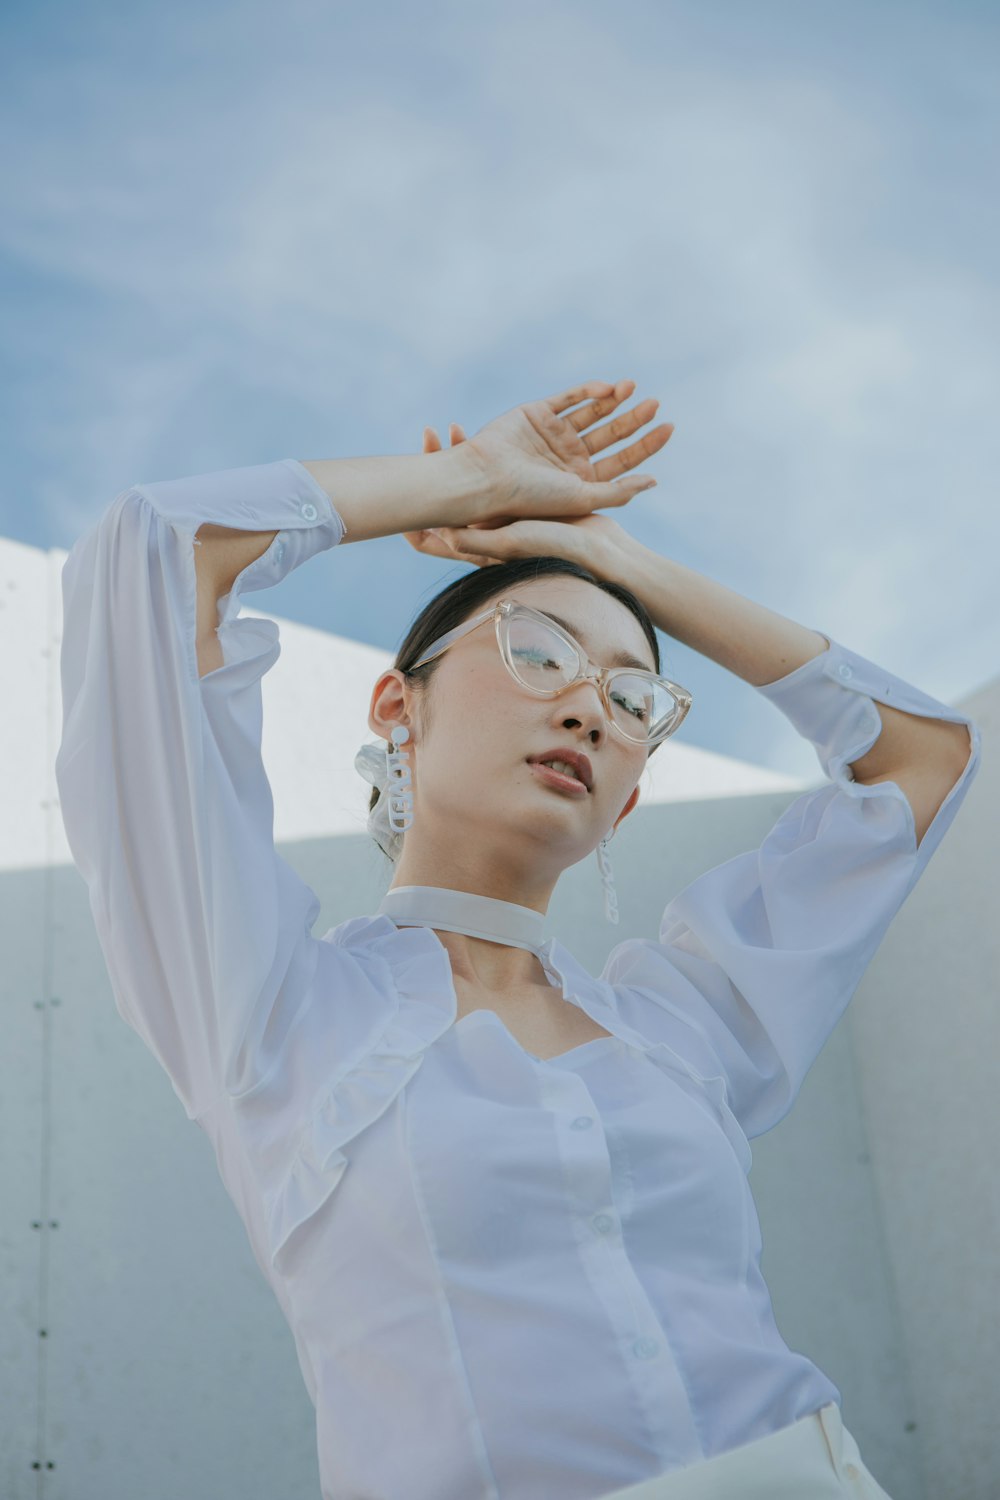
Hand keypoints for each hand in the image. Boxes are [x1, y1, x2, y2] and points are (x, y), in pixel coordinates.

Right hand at [403, 378, 671, 571]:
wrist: (486, 480)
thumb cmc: (531, 499)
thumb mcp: (582, 499)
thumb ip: (619, 492)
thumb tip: (654, 481)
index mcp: (582, 481)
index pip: (622, 460)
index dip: (647, 445)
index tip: (669, 427)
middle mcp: (569, 458)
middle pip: (611, 434)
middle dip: (634, 419)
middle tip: (655, 404)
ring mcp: (553, 434)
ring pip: (592, 413)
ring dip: (614, 401)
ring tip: (634, 388)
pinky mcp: (536, 413)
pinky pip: (568, 398)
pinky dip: (588, 391)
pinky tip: (608, 389)